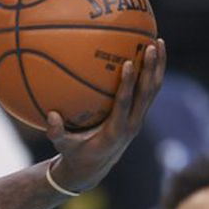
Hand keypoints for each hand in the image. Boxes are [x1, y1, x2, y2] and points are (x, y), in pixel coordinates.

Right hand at [49, 39, 165, 192]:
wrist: (94, 167)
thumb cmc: (75, 154)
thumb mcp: (62, 147)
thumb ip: (56, 133)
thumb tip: (50, 116)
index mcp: (115, 131)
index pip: (124, 104)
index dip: (128, 84)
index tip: (128, 63)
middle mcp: (132, 124)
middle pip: (146, 93)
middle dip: (150, 69)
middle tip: (149, 45)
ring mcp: (138, 118)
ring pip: (153, 90)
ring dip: (158, 66)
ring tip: (158, 41)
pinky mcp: (139, 114)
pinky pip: (149, 90)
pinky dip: (152, 71)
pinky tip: (150, 52)